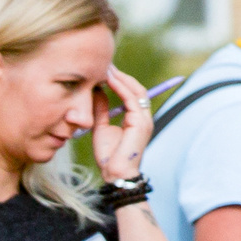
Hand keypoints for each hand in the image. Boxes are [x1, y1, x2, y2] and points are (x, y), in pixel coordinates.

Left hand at [91, 64, 154, 182]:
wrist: (114, 174)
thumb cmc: (108, 156)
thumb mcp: (100, 128)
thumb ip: (101, 110)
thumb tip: (96, 92)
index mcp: (136, 118)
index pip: (130, 94)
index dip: (119, 81)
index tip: (104, 72)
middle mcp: (143, 117)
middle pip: (135, 89)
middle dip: (121, 76)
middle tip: (106, 65)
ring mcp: (145, 119)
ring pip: (136, 91)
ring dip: (121, 78)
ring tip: (108, 69)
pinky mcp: (141, 122)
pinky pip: (132, 99)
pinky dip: (121, 87)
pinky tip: (110, 80)